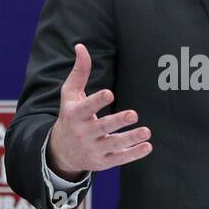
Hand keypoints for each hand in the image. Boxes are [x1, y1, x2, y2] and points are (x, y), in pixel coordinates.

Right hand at [47, 43, 151, 178]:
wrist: (61, 152)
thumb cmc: (70, 116)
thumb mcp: (69, 95)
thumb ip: (79, 72)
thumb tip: (81, 46)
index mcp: (74, 115)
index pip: (85, 108)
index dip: (96, 101)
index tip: (109, 93)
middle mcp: (83, 133)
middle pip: (102, 127)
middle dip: (117, 122)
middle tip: (133, 114)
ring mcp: (93, 149)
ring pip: (113, 144)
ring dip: (131, 139)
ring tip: (147, 131)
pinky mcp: (102, 162)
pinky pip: (119, 158)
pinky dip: (133, 154)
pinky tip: (147, 146)